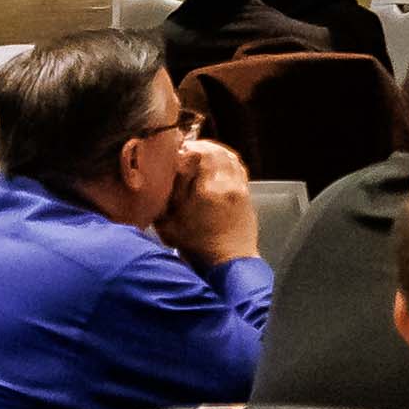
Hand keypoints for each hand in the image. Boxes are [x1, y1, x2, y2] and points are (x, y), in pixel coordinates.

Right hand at [163, 134, 262, 266]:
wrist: (228, 262)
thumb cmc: (197, 247)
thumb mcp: (169, 224)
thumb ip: (165, 196)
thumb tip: (163, 172)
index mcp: (207, 190)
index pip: (197, 153)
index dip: (183, 148)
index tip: (173, 151)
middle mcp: (226, 184)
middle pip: (213, 151)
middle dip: (197, 147)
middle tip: (183, 150)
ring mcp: (239, 187)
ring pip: (227, 156)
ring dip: (212, 151)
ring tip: (197, 153)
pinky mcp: (246, 192)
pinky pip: (236, 166)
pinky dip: (225, 160)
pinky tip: (214, 163)